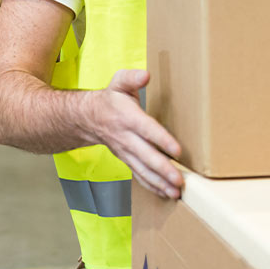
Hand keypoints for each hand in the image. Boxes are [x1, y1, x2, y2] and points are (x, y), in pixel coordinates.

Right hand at [90, 69, 183, 199]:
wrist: (89, 118)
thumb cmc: (111, 99)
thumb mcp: (119, 82)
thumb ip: (132, 78)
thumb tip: (146, 75)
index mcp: (128, 117)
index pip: (146, 130)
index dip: (162, 140)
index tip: (177, 150)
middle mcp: (126, 137)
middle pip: (146, 156)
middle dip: (163, 170)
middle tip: (180, 181)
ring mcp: (126, 152)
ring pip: (143, 170)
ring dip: (159, 183)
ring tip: (176, 192)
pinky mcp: (127, 160)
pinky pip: (139, 176)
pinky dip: (152, 186)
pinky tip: (165, 193)